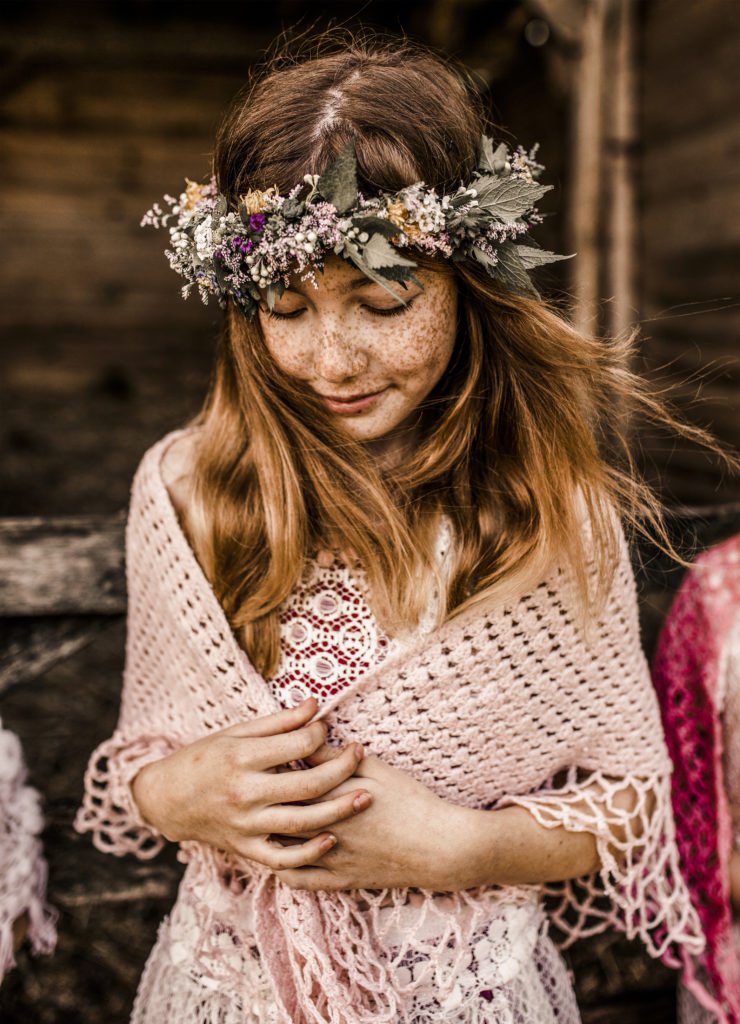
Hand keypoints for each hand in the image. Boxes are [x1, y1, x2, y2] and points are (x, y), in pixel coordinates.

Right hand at [130, 698, 372, 871]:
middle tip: (360, 754)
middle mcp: (245, 793)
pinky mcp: (245, 849)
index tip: (328, 729)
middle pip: (308, 785)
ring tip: (365, 796)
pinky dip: (310, 853)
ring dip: (339, 810)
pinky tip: (331, 838)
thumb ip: (279, 722)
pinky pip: (283, 859)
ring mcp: (246, 826)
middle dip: (342, 768)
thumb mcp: (236, 733)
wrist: (166, 798)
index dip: (320, 734)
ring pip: (303, 822)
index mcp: (242, 758)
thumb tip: (316, 705)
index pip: (297, 745)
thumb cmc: (204, 758)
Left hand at [274, 747, 474, 891]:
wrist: (437, 845)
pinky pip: (298, 879)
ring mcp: (328, 859)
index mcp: (328, 798)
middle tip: (257, 784)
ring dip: (267, 832)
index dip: (269, 770)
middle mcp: (322, 830)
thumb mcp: (373, 769)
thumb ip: (333, 757)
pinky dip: (282, 867)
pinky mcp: (338, 881)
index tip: (263, 760)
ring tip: (261, 816)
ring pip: (280, 848)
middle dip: (263, 799)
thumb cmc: (408, 800)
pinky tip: (277, 853)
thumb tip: (304, 741)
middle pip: (276, 813)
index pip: (284, 781)